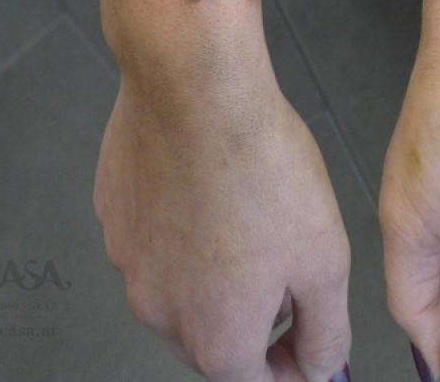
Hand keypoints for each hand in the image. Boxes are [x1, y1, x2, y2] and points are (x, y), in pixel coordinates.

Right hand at [94, 75, 351, 381]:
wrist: (196, 86)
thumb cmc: (261, 165)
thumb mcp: (327, 259)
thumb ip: (326, 332)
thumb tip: (319, 367)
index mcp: (214, 338)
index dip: (289, 366)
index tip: (308, 340)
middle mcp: (158, 312)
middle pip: (211, 338)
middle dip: (250, 315)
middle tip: (283, 260)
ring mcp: (125, 260)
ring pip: (179, 282)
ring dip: (212, 265)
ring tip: (247, 205)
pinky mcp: (112, 211)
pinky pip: (153, 233)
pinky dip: (181, 221)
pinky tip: (209, 178)